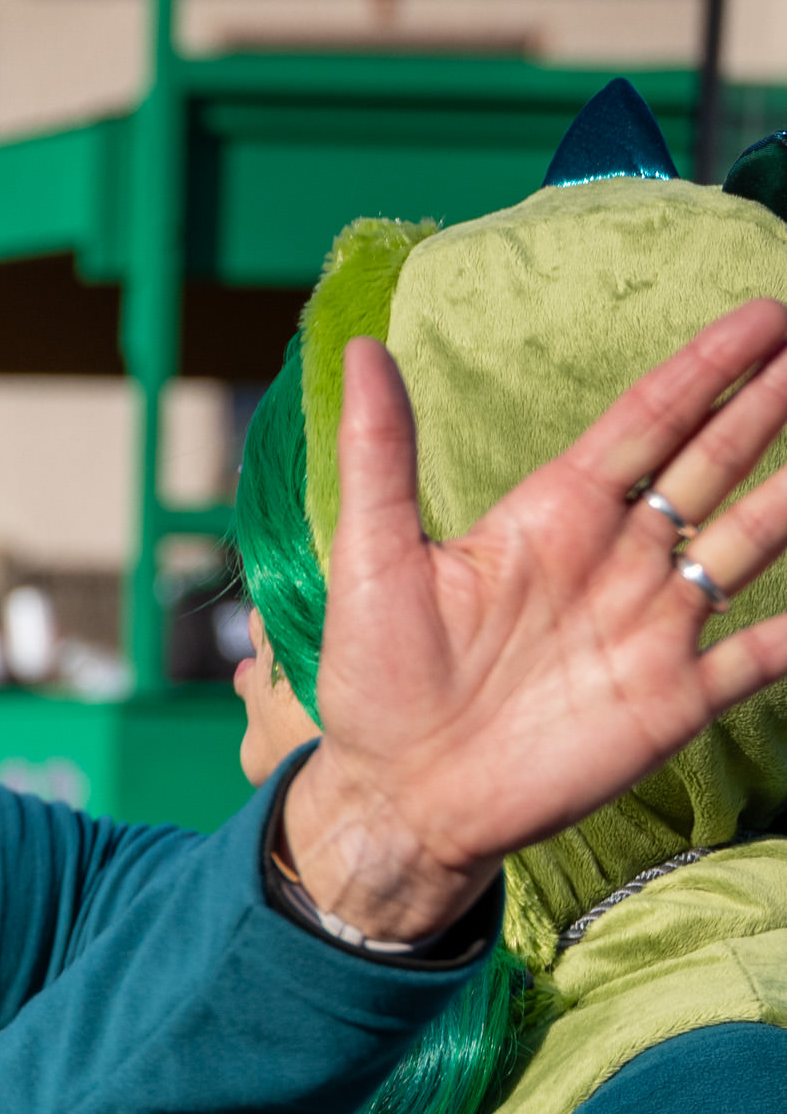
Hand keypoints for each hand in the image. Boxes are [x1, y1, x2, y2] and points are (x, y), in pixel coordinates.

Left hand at [286, 300, 786, 943]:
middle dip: (768, 406)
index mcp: (554, 516)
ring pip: (751, 541)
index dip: (708, 369)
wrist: (398, 798)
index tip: (767, 315)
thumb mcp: (372, 558)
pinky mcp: (672, 698)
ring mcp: (652, 626)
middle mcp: (616, 559)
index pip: (648, 422)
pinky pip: (760, 656)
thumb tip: (366, 349)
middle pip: (712, 463)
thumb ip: (380, 454)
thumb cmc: (375, 679)